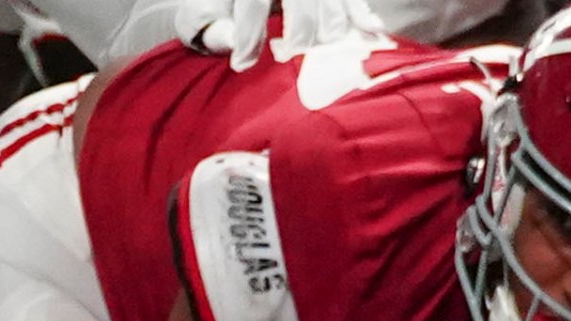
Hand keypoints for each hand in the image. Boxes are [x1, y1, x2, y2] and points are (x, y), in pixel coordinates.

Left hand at [175, 0, 384, 67]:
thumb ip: (212, 31)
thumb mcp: (200, 18)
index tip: (243, 64)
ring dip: (329, 27)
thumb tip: (233, 42)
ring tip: (320, 49)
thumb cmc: (216, 10)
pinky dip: (360, 14)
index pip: (253, 3)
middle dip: (299, 31)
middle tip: (289, 54)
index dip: (250, 35)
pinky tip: (370, 31)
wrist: (234, 1)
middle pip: (302, 0)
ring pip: (330, 0)